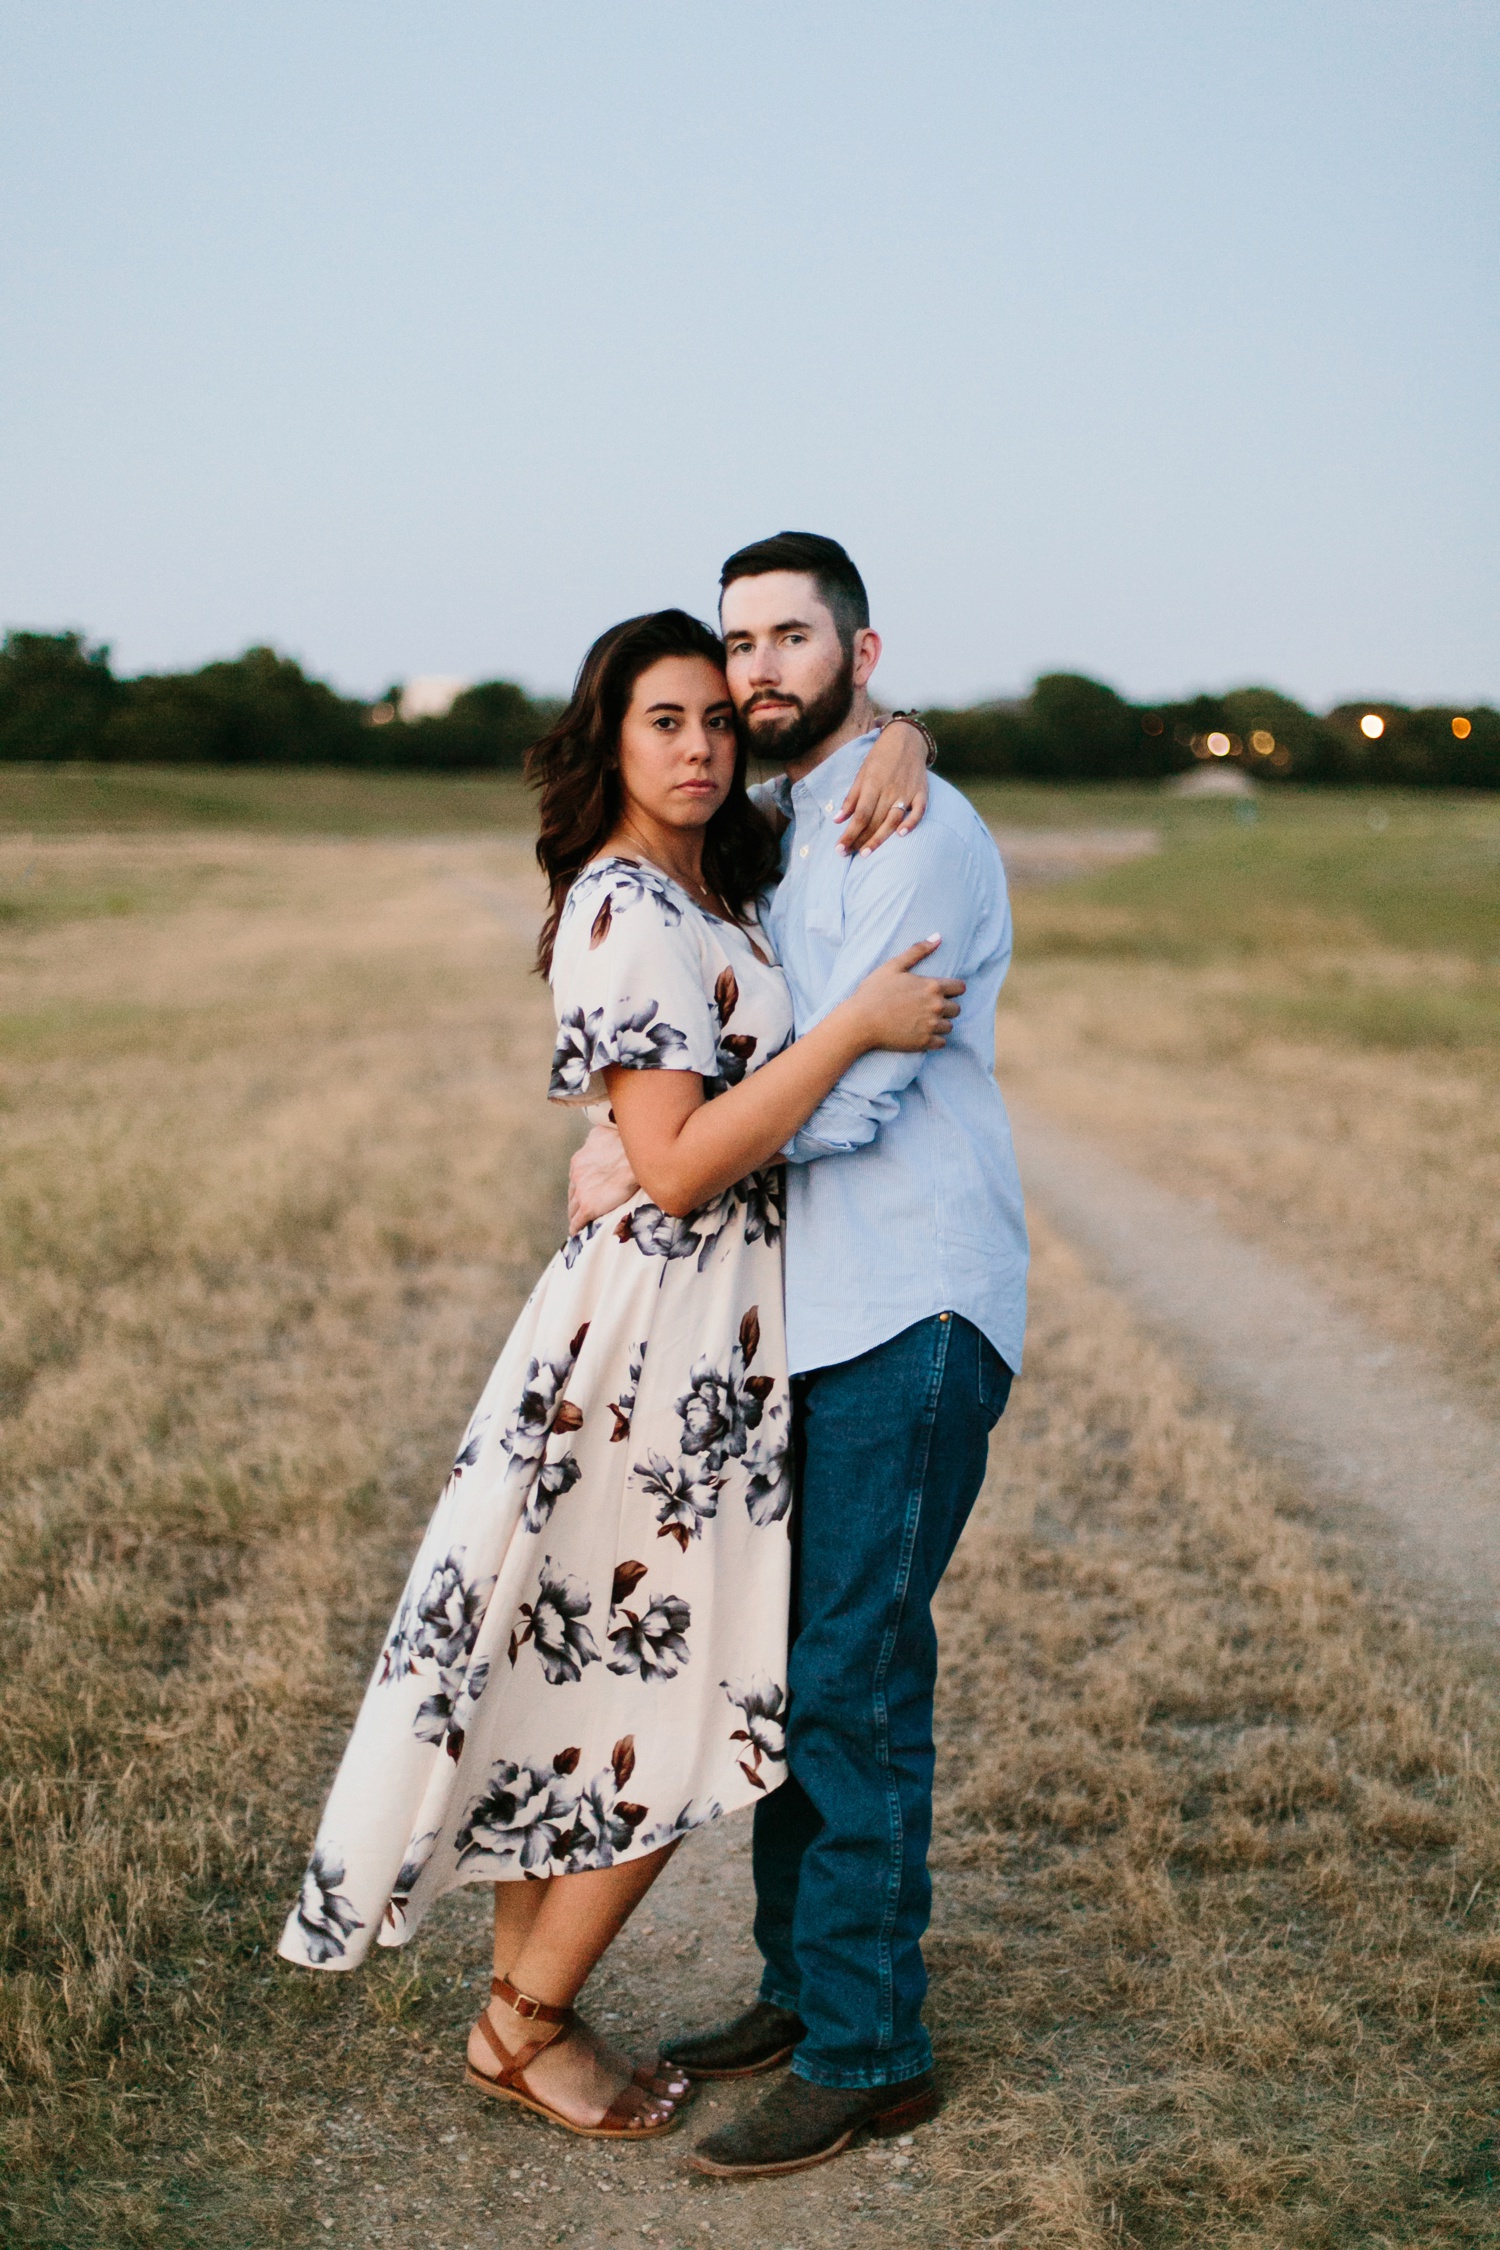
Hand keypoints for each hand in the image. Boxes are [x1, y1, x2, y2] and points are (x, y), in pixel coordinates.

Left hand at [568, 1123, 638, 1233]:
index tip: (587, 1192)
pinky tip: (576, 1233)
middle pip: (572, 1194)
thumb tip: (595, 1138)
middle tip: (584, 1209)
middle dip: (577, 1201)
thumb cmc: (625, 1143)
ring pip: (572, 1209)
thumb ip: (596, 1140)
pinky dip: (576, 1228)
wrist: (637, 1158)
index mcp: (579, 1161)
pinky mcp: (589, 1207)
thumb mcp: (603, 1134)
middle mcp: (576, 1176)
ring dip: (576, 1215)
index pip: (576, 1179)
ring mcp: (581, 1193)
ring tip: (580, 1223)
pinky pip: (577, 1222)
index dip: (582, 1187)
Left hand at [836, 717, 929, 855]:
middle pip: (874, 820)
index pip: (860, 815)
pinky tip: (901, 835)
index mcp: (872, 784)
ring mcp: (907, 791)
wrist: (907, 739)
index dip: (849, 833)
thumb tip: (837, 819)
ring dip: (880, 838)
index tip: (839, 848)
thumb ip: (851, 797)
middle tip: (847, 855)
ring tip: (866, 853)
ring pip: (893, 819)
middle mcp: (890, 789)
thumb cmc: (880, 757)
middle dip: (860, 840)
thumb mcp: (862, 773)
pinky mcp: (921, 792)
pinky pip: (919, 811)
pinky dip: (911, 823)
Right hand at [843, 937, 964, 1052]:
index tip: (940, 992)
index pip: (960, 988)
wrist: (860, 1021)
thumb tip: (938, 937)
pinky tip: (921, 1033)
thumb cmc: (874, 992)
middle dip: (946, 1007)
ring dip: (940, 1024)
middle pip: (957, 1009)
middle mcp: (936, 1006)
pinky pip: (941, 1043)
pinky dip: (934, 1039)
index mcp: (932, 986)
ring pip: (949, 1026)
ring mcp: (931, 1026)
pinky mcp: (924, 1043)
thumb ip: (918, 951)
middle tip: (928, 1007)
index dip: (952, 989)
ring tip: (923, 1021)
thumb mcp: (893, 966)